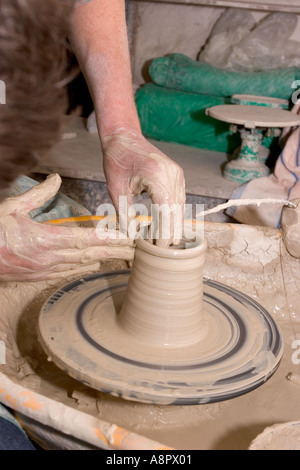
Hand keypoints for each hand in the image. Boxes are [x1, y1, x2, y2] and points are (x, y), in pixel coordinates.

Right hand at [0, 174, 133, 280]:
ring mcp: (46, 270)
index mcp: (45, 239)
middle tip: (137, 250)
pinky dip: (84, 266)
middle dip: (115, 251)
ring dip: (104, 259)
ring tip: (123, 256)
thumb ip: (38, 195)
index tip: (127, 237)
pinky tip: (95, 263)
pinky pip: (68, 272)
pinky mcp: (40, 277)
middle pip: (90, 254)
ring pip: (82, 264)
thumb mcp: (12, 208)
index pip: (84, 238)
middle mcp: (50, 258)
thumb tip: (55, 179)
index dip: (108, 238)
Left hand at [102, 128, 185, 246]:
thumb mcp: (116, 190)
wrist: (124, 137)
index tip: (159, 249)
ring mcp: (177, 174)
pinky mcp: (177, 175)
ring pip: (180, 207)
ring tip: (162, 242)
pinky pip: (178, 200)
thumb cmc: (117, 160)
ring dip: (173, 225)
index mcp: (157, 177)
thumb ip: (125, 214)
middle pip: (177, 212)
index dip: (165, 233)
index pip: (166, 212)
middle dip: (171, 233)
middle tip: (161, 251)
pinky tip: (165, 226)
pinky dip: (173, 214)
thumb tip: (132, 237)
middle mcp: (172, 175)